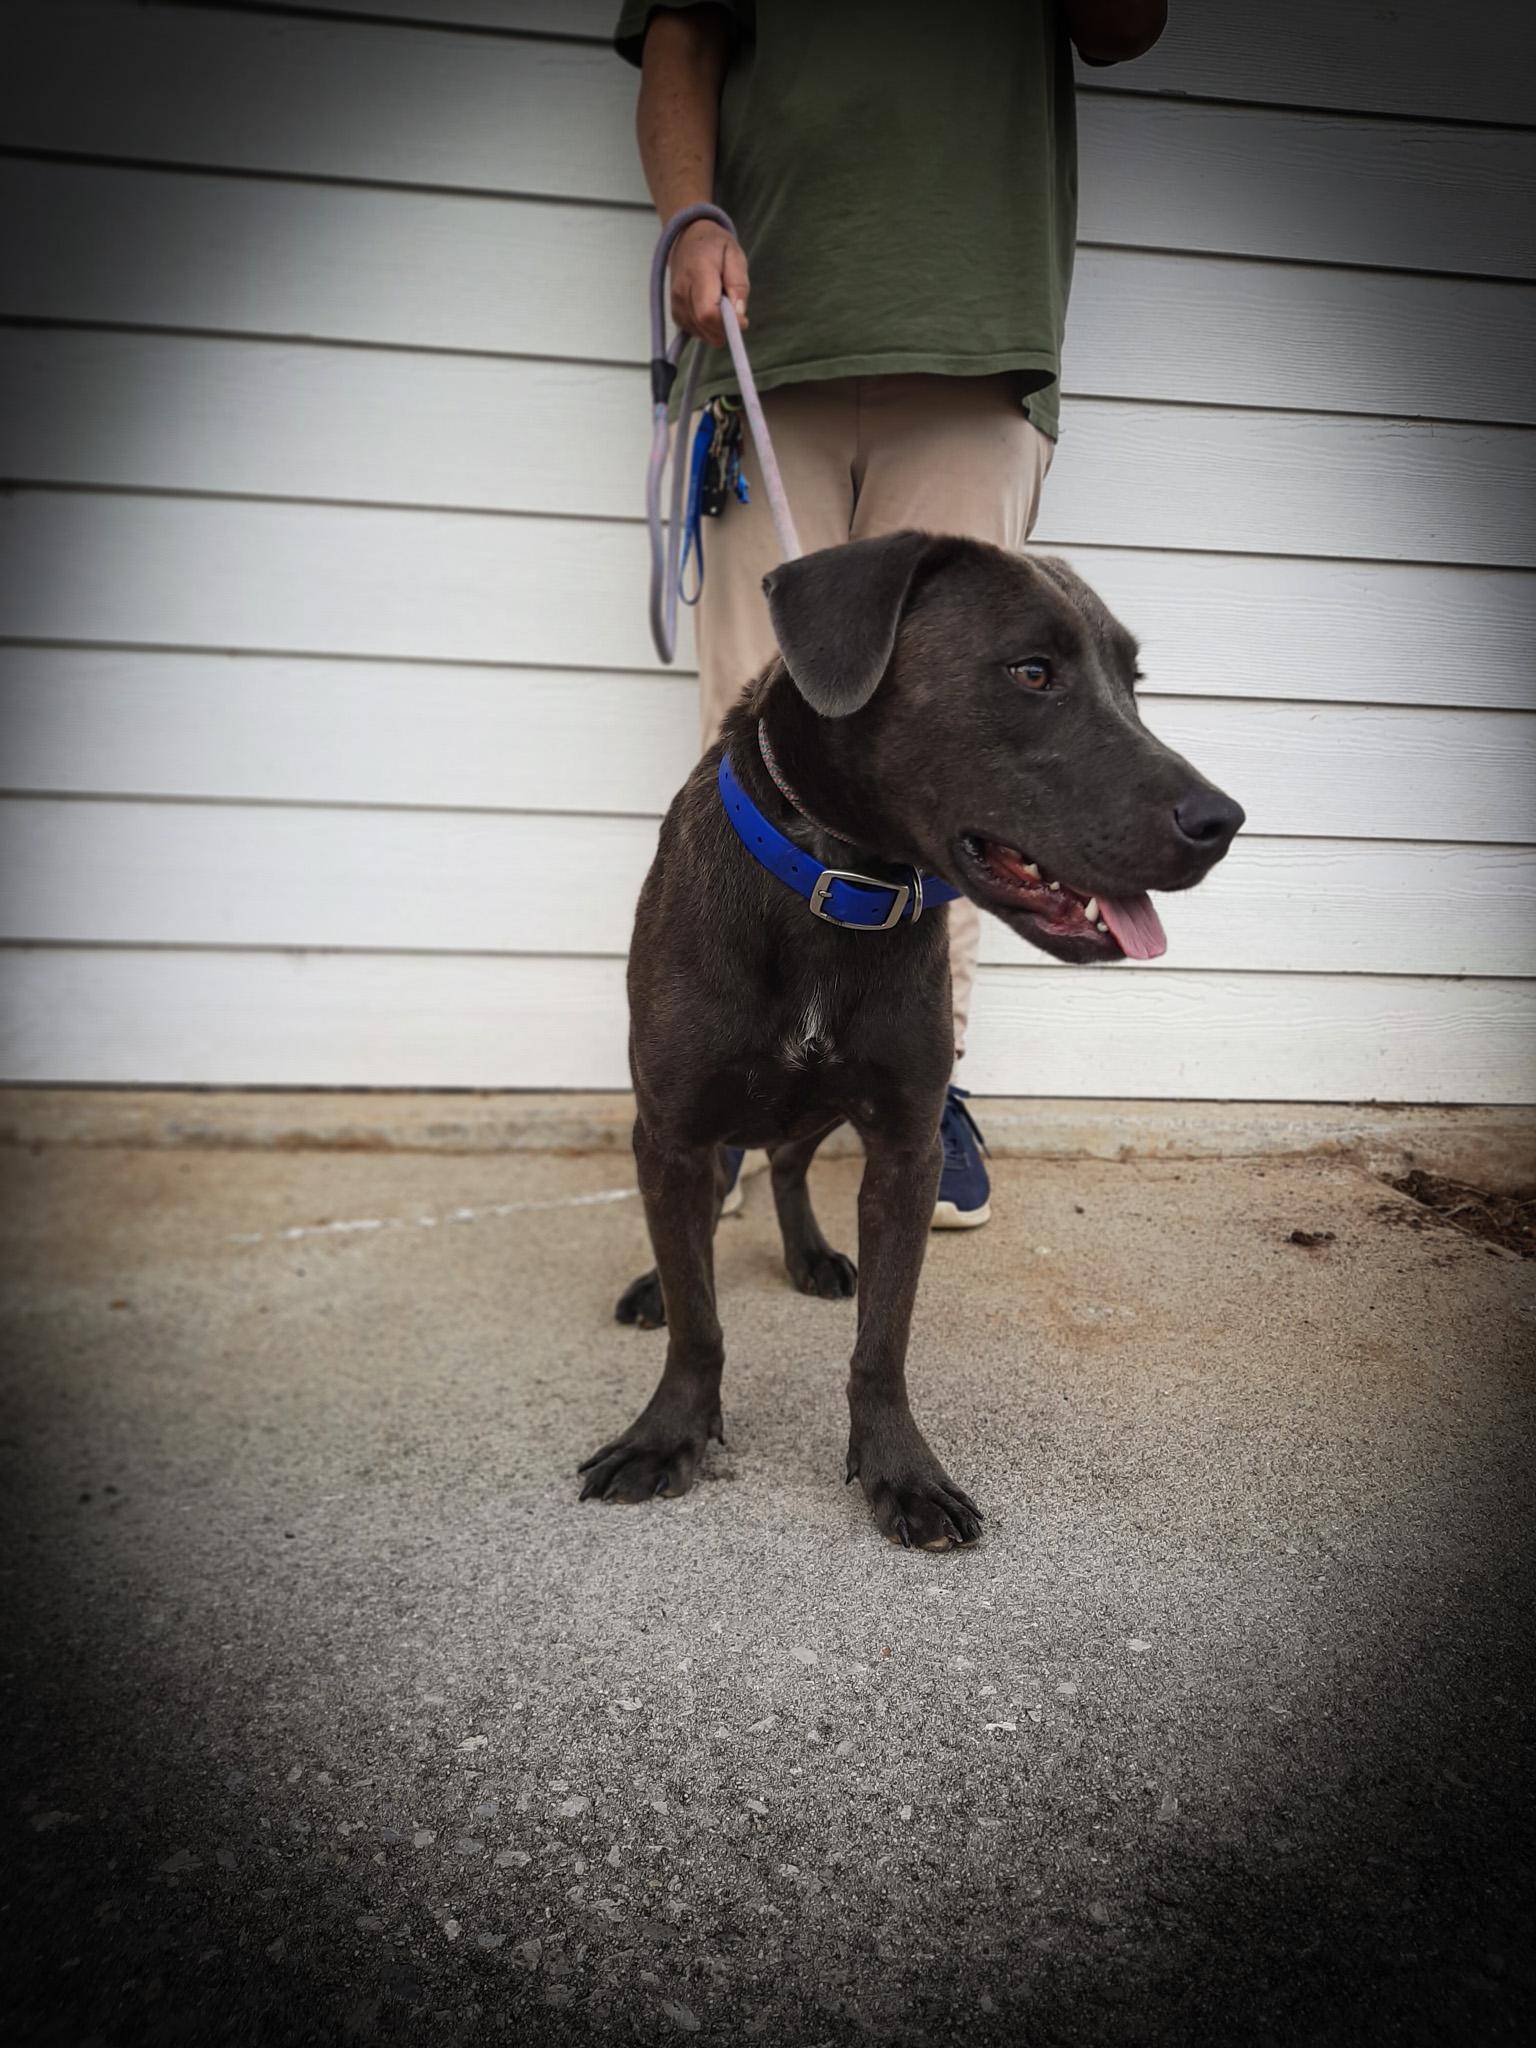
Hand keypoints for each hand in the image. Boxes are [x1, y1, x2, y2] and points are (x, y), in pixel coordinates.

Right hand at [668, 219, 749, 348]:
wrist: (688, 237)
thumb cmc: (715, 246)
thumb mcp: (734, 255)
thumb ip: (738, 283)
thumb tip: (739, 312)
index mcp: (698, 274)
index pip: (708, 312)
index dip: (727, 323)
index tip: (743, 321)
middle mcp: (682, 291)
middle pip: (703, 325)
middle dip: (725, 328)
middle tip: (736, 315)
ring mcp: (676, 303)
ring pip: (700, 332)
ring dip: (717, 330)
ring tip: (724, 309)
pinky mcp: (675, 312)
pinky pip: (693, 331)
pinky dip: (707, 330)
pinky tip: (714, 315)